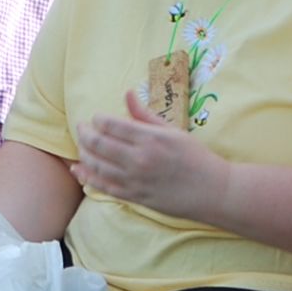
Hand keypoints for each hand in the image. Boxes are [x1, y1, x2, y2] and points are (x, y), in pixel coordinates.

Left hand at [73, 92, 233, 220]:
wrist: (212, 191)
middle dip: (84, 133)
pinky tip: (78, 170)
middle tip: (81, 128)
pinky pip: (103, 186)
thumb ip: (145, 114)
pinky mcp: (134, 197)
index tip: (97, 118)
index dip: (97, 119)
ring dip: (83, 154)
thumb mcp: (172, 130)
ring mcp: (135, 180)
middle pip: (98, 143)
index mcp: (150, 138)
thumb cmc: (195, 157)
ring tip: (82, 146)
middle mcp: (139, 159)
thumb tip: (127, 93)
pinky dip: (87, 177)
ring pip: (96, 165)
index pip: (110, 124)